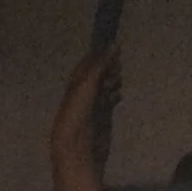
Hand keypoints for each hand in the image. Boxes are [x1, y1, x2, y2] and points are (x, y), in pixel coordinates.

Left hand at [51, 45, 120, 169]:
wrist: (75, 145)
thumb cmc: (77, 112)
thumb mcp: (88, 83)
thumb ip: (100, 65)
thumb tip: (114, 44)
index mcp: (75, 82)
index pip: (88, 62)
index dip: (101, 55)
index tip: (116, 50)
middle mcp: (82, 91)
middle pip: (99, 72)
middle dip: (110, 67)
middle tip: (117, 69)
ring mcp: (92, 104)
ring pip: (106, 85)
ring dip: (113, 81)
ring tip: (116, 83)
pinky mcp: (100, 116)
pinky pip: (109, 100)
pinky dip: (114, 96)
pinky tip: (117, 97)